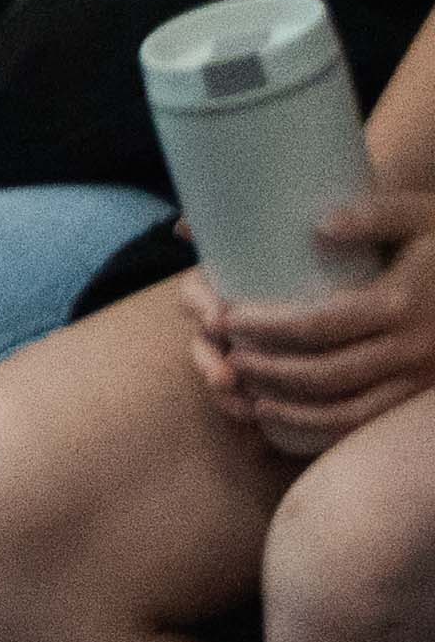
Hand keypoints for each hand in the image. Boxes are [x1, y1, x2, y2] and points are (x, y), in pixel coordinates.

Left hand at [203, 191, 434, 454]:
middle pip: (326, 374)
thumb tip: (320, 225)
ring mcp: (421, 378)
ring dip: (295, 409)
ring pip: (350, 411)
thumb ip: (371, 213)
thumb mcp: (418, 214)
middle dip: (269, 370)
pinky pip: (374, 422)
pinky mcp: (423, 394)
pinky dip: (330, 428)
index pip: (318, 325)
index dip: (265, 328)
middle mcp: (412, 349)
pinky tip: (296, 417)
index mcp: (399, 304)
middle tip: (226, 355)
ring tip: (251, 393)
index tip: (225, 317)